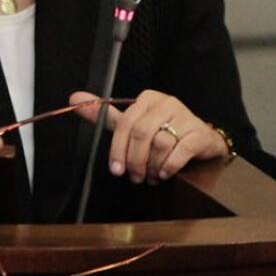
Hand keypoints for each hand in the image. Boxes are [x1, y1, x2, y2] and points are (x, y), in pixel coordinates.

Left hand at [69, 89, 228, 183]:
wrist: (201, 141)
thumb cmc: (162, 132)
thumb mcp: (134, 124)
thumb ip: (106, 115)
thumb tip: (74, 99)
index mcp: (147, 98)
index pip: (126, 122)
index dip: (118, 149)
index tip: (116, 170)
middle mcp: (167, 103)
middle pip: (142, 134)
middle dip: (135, 160)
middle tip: (134, 177)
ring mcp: (185, 116)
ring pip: (160, 144)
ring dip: (152, 166)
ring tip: (151, 176)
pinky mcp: (199, 132)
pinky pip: (180, 151)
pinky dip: (169, 166)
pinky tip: (165, 173)